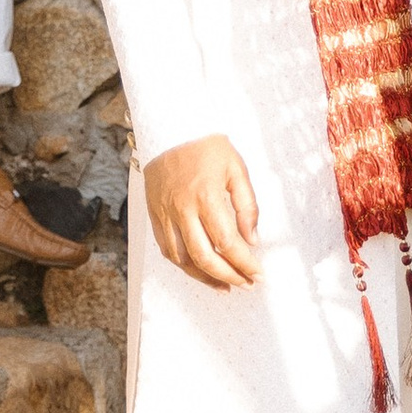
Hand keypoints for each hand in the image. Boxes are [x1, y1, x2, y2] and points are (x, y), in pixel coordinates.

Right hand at [144, 135, 261, 290]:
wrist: (169, 127)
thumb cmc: (207, 146)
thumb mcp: (236, 168)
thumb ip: (247, 206)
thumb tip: (252, 240)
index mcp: (207, 196)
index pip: (228, 242)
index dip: (244, 264)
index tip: (257, 274)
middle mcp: (183, 209)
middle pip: (204, 257)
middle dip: (228, 276)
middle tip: (244, 284)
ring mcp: (165, 213)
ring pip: (183, 259)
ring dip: (204, 278)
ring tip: (224, 284)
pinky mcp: (154, 214)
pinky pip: (167, 249)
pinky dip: (183, 265)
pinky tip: (199, 269)